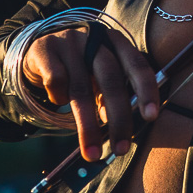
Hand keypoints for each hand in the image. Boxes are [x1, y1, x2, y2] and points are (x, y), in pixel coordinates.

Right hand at [22, 24, 158, 161]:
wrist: (40, 45)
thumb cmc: (80, 66)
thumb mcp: (100, 75)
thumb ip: (112, 95)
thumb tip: (120, 130)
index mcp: (117, 42)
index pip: (137, 64)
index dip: (146, 89)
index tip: (152, 116)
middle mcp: (95, 39)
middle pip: (111, 80)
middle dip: (119, 118)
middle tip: (122, 149)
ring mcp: (70, 42)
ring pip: (81, 89)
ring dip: (88, 127)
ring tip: (92, 154)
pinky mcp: (45, 49)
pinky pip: (56, 83)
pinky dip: (59, 99)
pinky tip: (59, 100)